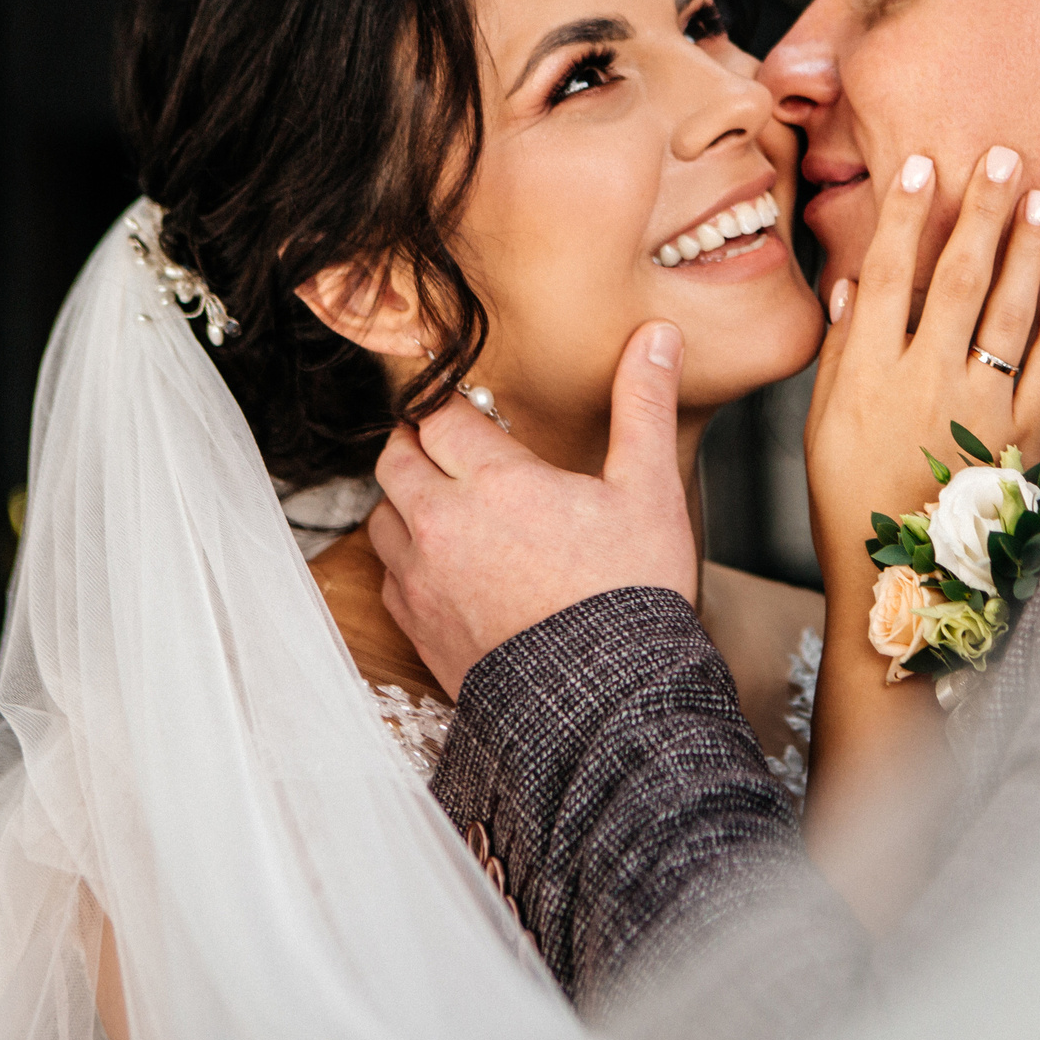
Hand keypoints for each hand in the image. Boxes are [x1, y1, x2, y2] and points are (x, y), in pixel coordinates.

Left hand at [370, 321, 696, 696]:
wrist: (606, 702)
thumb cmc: (631, 595)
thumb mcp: (649, 490)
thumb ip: (643, 406)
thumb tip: (656, 337)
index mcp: (495, 481)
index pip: (440, 416)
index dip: (457, 409)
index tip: (479, 415)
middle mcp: (443, 524)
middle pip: (396, 457)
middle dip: (421, 444)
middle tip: (458, 450)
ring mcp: (423, 579)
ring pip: (383, 515)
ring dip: (408, 501)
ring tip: (451, 505)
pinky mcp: (419, 627)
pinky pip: (389, 575)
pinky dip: (408, 560)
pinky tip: (448, 565)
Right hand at [804, 144, 1039, 593]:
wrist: (898, 587)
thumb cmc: (851, 504)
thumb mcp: (821, 429)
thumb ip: (840, 355)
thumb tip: (853, 286)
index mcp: (866, 375)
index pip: (888, 274)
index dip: (904, 216)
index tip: (922, 166)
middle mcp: (923, 381)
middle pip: (958, 277)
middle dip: (982, 211)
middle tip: (1004, 157)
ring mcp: (976, 408)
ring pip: (1009, 312)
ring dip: (1027, 249)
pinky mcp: (1018, 439)